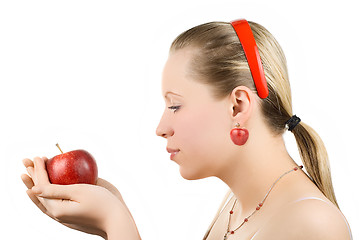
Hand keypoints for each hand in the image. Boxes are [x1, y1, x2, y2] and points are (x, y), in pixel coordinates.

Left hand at [21, 157, 139, 238]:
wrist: (116, 221)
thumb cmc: (102, 204)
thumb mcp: (79, 192)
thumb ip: (55, 190)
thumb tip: (34, 188)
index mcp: (57, 208)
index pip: (42, 185)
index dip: (39, 169)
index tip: (38, 156)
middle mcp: (57, 214)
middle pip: (39, 192)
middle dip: (33, 175)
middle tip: (26, 161)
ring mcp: (63, 217)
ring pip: (43, 200)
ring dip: (36, 185)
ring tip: (28, 176)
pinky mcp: (70, 217)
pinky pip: (52, 204)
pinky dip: (45, 194)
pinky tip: (47, 190)